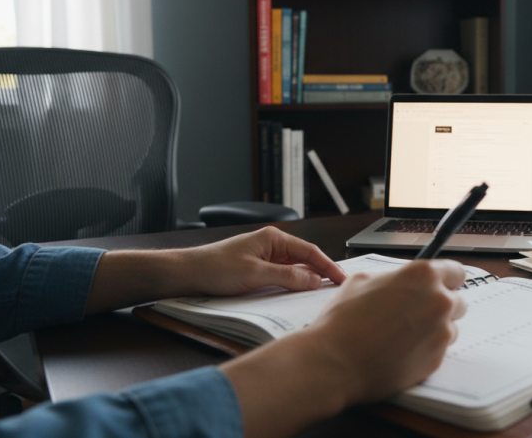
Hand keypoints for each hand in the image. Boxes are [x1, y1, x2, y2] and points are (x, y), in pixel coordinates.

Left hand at [179, 227, 346, 295]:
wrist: (189, 274)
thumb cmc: (216, 268)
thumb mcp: (255, 274)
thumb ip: (287, 276)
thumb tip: (314, 280)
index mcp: (274, 238)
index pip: (310, 251)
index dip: (328, 266)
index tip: (341, 279)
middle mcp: (272, 245)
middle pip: (305, 258)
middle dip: (322, 272)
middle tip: (338, 288)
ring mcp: (265, 256)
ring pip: (295, 268)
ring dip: (308, 279)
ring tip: (323, 293)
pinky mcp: (258, 268)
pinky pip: (283, 275)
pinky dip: (293, 283)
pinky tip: (298, 293)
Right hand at [220, 260, 466, 437]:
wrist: (334, 361)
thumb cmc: (343, 320)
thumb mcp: (362, 280)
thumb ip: (393, 278)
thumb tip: (400, 282)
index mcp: (423, 275)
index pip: (457, 272)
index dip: (447, 279)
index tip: (443, 285)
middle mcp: (439, 301)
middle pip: (457, 301)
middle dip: (439, 306)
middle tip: (415, 314)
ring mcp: (441, 333)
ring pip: (450, 328)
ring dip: (434, 330)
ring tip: (402, 335)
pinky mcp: (437, 360)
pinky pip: (439, 351)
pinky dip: (425, 350)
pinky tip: (400, 351)